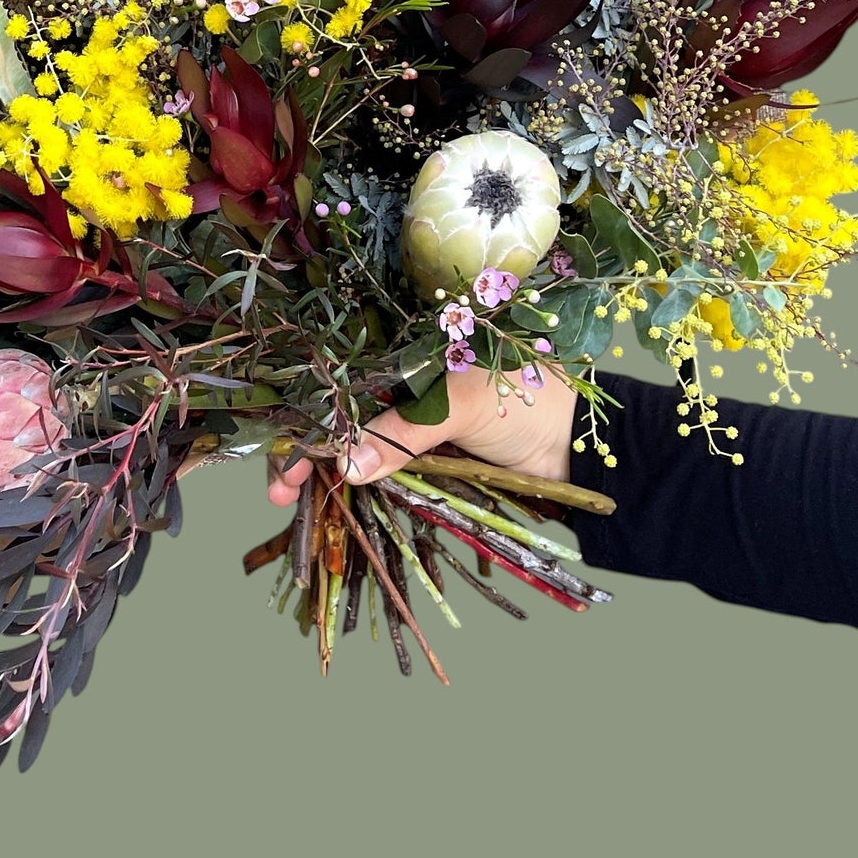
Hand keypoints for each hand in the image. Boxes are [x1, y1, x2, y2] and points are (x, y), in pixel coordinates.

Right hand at [266, 367, 577, 507]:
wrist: (577, 449)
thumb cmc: (527, 401)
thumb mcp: (460, 405)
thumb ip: (403, 433)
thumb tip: (347, 466)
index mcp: (407, 354)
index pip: (342, 381)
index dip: (308, 415)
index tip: (283, 457)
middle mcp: (402, 386)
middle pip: (339, 417)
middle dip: (304, 450)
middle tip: (279, 491)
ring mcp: (413, 426)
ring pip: (354, 448)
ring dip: (323, 474)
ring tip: (295, 502)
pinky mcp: (427, 459)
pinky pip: (381, 472)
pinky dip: (354, 487)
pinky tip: (332, 503)